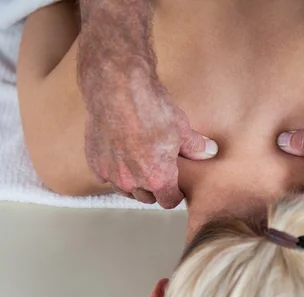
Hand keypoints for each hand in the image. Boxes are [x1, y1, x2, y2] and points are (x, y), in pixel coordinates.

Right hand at [77, 4, 217, 207]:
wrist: (117, 87)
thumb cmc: (151, 107)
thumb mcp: (181, 127)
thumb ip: (194, 146)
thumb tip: (210, 151)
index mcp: (158, 178)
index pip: (168, 201)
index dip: (174, 194)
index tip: (175, 187)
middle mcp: (133, 182)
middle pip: (146, 197)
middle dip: (154, 188)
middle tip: (158, 170)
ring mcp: (111, 173)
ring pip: (125, 189)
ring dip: (132, 182)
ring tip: (139, 164)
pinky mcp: (94, 162)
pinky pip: (105, 176)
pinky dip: (112, 170)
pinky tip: (119, 155)